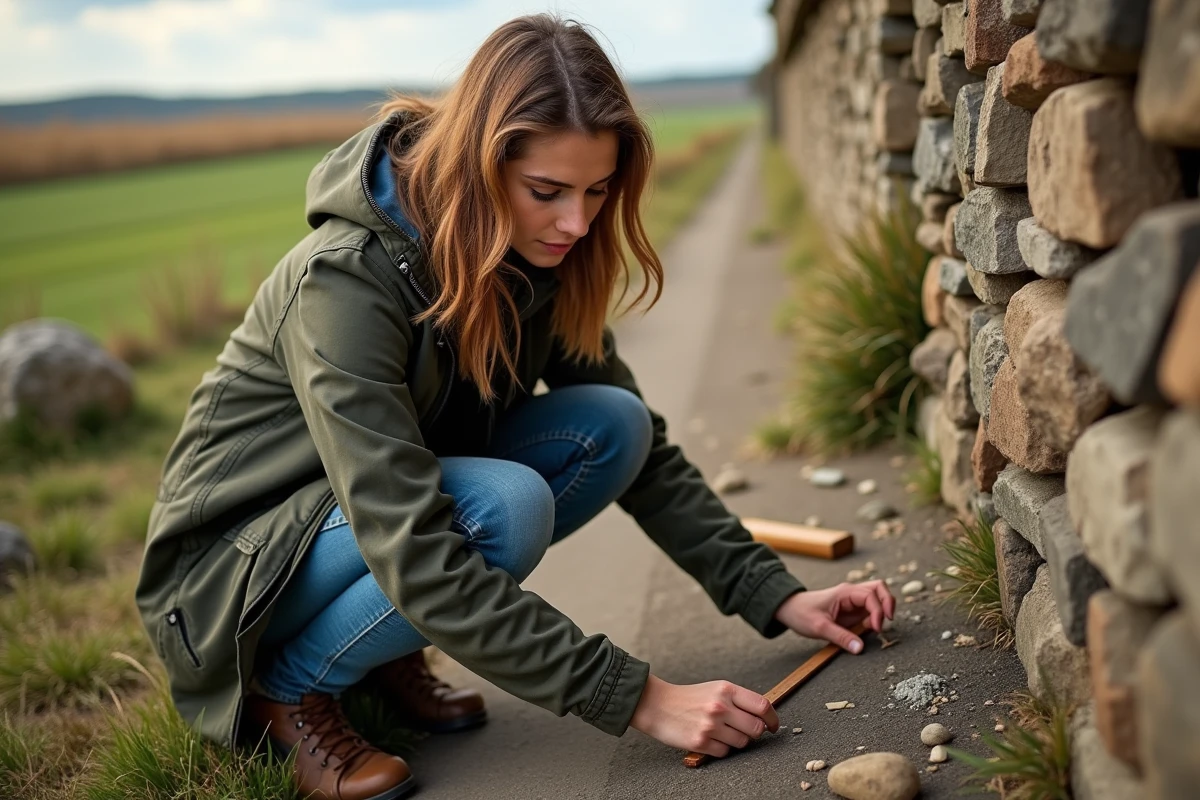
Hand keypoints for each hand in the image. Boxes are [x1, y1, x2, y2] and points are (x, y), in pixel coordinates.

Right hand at [629, 674, 779, 757]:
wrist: (657, 704)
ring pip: (742, 743)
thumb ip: (738, 699)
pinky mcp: (700, 742)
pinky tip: (710, 739)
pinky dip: (721, 748)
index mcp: (726, 690)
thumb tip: (763, 714)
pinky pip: (725, 752)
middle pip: (756, 728)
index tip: (773, 725)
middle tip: (746, 731)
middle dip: (755, 732)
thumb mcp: (715, 688)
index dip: (773, 718)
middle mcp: (720, 706)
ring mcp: (710, 725)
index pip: (762, 705)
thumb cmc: (688, 697)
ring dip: (737, 741)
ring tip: (722, 732)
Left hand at [773, 580, 894, 653]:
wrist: (789, 609)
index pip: (871, 595)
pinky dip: (875, 618)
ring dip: (882, 610)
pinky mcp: (852, 610)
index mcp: (845, 592)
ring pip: (877, 597)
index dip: (878, 611)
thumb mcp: (819, 628)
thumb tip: (860, 648)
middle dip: (888, 603)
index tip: (875, 628)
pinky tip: (869, 629)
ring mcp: (853, 601)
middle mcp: (852, 593)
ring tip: (876, 628)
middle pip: (879, 588)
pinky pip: (870, 610)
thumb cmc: (801, 613)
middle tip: (888, 622)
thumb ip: (841, 637)